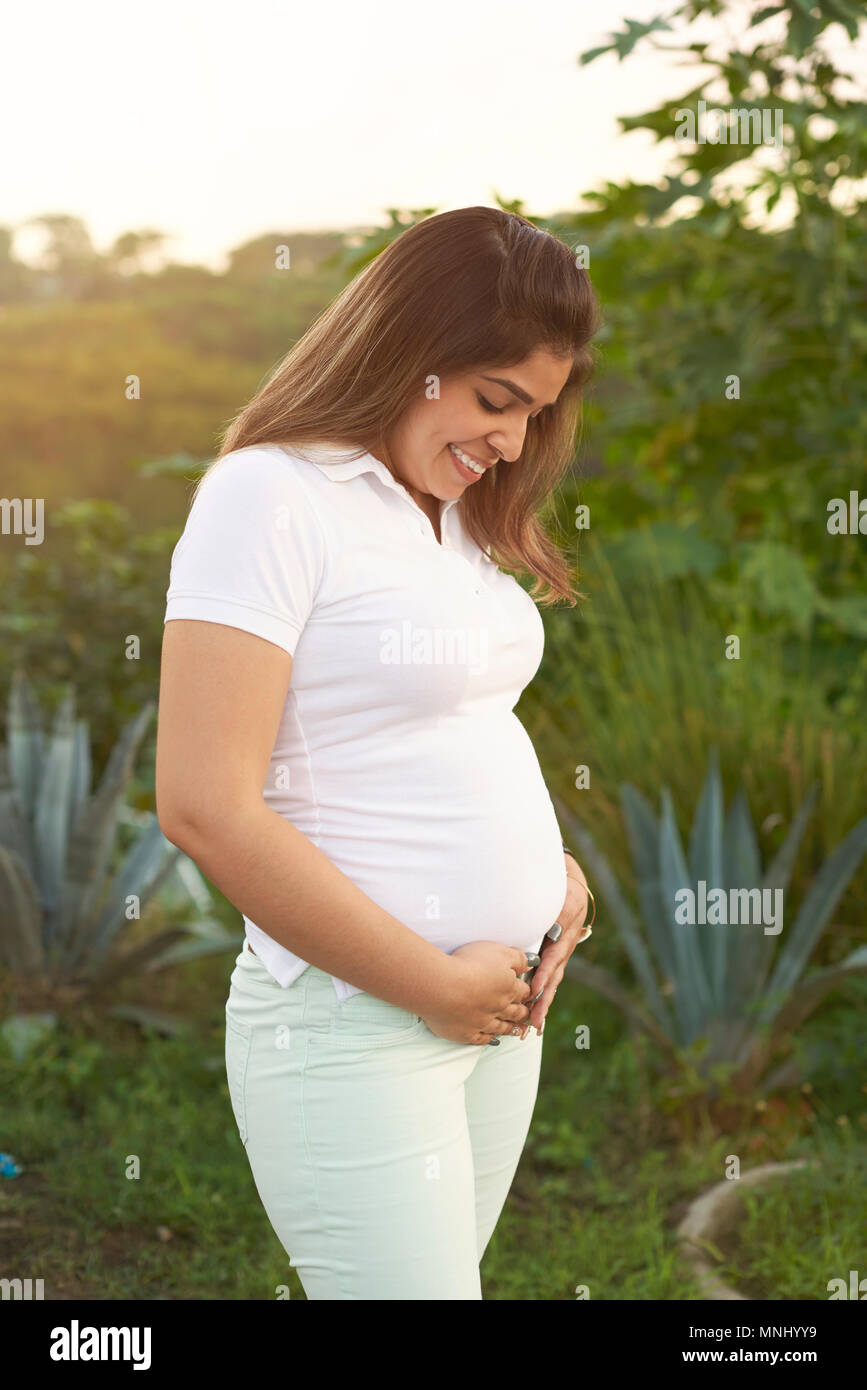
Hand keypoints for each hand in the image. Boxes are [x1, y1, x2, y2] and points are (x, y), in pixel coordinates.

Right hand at [420, 940, 533, 1044]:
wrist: (442, 986)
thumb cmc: (469, 963)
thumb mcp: (499, 951)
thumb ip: (518, 958)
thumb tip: (531, 963)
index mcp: (508, 987)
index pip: (523, 991)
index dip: (528, 991)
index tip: (530, 994)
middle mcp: (499, 1007)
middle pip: (516, 1012)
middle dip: (523, 1012)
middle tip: (528, 1015)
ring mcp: (483, 1022)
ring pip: (502, 1027)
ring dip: (511, 1028)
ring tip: (518, 1030)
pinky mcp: (466, 1033)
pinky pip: (481, 1039)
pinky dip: (489, 1039)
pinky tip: (492, 1039)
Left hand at [523, 854, 592, 1035]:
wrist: (570, 887)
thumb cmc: (565, 892)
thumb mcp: (565, 900)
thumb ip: (560, 916)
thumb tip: (552, 933)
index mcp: (565, 938)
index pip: (553, 961)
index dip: (544, 977)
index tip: (535, 992)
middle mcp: (562, 951)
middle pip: (552, 979)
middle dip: (543, 1002)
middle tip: (535, 1023)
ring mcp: (556, 955)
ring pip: (549, 982)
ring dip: (541, 1003)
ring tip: (533, 1026)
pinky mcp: (549, 956)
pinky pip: (544, 977)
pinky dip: (539, 994)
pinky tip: (531, 1011)